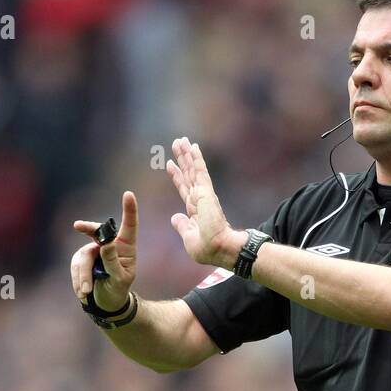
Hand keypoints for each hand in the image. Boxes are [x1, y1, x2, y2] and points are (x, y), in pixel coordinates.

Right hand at [71, 190, 137, 311]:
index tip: (128, 194)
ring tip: (86, 292)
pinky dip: (78, 280)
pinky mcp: (82, 259)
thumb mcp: (119, 279)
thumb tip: (106, 244)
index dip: (129, 209)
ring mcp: (94, 250)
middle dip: (87, 228)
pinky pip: (75, 266)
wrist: (106, 302)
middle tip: (77, 225)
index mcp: (126, 247)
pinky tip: (83, 292)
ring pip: (83, 256)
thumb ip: (113, 261)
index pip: (129, 225)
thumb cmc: (118, 289)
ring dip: (83, 275)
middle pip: (97, 232)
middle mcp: (110, 244)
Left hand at [167, 137, 244, 267]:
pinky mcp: (206, 192)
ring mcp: (203, 195)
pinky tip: (193, 147)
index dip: (177, 177)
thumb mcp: (189, 238)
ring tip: (181, 140)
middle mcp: (199, 200)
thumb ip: (182, 226)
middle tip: (177, 144)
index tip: (170, 165)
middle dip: (182, 160)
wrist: (220, 248)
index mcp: (195, 211)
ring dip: (187, 155)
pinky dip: (196, 159)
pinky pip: (200, 171)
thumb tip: (175, 217)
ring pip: (193, 170)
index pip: (184, 189)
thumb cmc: (208, 249)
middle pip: (188, 175)